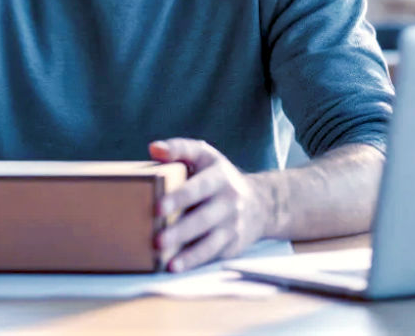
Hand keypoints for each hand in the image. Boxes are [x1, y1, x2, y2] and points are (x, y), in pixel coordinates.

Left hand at [150, 138, 270, 272]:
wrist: (260, 203)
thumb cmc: (218, 177)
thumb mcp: (204, 156)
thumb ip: (179, 149)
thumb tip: (154, 148)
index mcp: (220, 176)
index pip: (199, 187)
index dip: (180, 197)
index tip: (158, 208)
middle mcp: (230, 201)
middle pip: (203, 218)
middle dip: (180, 230)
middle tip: (157, 239)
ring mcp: (233, 224)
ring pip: (210, 241)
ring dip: (188, 253)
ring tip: (165, 261)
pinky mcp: (233, 244)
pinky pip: (213, 254)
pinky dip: (194, 261)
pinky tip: (176, 267)